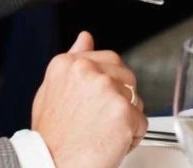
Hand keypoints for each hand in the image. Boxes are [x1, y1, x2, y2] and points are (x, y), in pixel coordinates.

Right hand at [33, 31, 147, 167]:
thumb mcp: (51, 91)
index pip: (109, 60)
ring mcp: (107, 89)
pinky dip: (131, 138)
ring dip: (125, 119)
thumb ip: (72, 60)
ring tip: (101, 134)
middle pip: (127, 78)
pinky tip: (110, 144)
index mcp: (68, 63)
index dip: (109, 84)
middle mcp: (88, 71)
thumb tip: (85, 37)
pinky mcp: (124, 112)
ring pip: (135, 100)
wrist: (53, 166)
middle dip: (120, 100)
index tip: (99, 102)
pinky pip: (141, 123)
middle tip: (98, 122)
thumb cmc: (51, 138)